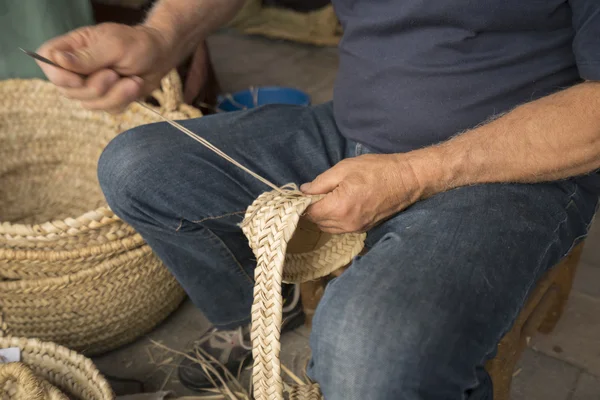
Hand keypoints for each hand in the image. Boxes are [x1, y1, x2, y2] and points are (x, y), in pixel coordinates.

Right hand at [37, 23, 175, 112]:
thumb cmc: (138, 44)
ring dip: (115, 95)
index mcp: (73, 47)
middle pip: (67, 89)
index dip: (57, 74)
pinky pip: (108, 109)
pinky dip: (124, 100)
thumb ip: (86, 56)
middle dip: (95, 87)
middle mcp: (77, 68)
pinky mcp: (107, 99)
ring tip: (131, 79)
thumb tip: (56, 59)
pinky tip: (134, 85)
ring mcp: (91, 86)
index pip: (46, 59)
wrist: (160, 57)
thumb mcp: (114, 46)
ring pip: (89, 104)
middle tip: (114, 73)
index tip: (78, 78)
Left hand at [301, 154, 425, 233]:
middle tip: (315, 192)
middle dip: (312, 209)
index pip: (309, 212)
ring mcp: (356, 229)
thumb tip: (304, 191)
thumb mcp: (343, 169)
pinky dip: (335, 219)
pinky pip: (340, 228)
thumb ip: (320, 182)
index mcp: (339, 207)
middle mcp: (346, 223)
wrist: (407, 180)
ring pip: (328, 227)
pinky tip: (339, 204)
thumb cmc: (377, 170)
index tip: (301, 193)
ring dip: (323, 215)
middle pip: (317, 222)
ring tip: (328, 197)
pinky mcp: (363, 229)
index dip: (302, 203)